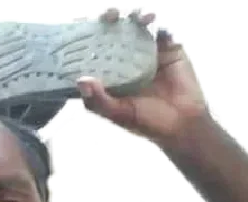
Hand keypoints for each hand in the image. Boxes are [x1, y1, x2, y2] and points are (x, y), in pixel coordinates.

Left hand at [76, 8, 208, 142]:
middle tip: (110, 15)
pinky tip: (158, 29)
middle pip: (114, 31)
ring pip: (137, 26)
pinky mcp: (169, 48)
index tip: (79, 26)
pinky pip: (163, 31)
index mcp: (109, 74)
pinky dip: (161, 27)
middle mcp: (125, 59)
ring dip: (136, 16)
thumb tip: (81, 80)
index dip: (86, 37)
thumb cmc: (146, 122)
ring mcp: (147, 52)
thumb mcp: (118, 114)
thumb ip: (98, 100)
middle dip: (109, 18)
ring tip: (140, 18)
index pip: (93, 50)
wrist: (182, 125)